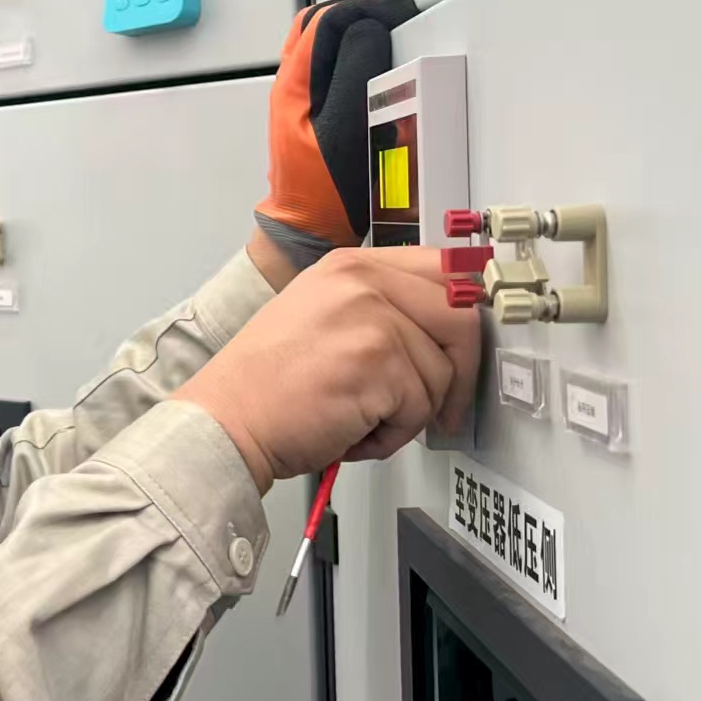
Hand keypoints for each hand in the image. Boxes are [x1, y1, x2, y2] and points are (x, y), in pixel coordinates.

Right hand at [177, 247, 479, 490]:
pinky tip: (351, 429)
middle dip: (461, 370)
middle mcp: (362, 282)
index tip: (473, 338)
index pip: (443, 269)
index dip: (468, 308)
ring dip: (410, 413)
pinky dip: (390, 435)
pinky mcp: (378, 364)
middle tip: (444, 404)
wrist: (227, 420)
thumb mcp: (320, 317)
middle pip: (462, 316)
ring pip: (442, 374)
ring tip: (361, 417)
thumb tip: (442, 327)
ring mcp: (373, 320)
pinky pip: (420, 409)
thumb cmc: (265, 385)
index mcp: (349, 265)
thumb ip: (377, 308)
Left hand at [254, 0, 419, 271]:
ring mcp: (296, 101)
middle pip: (317, 26)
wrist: (305, 229)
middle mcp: (290, 87)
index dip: (367, 8)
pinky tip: (373, 67)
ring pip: (320, 45)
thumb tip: (368, 28)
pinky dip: (350, 56)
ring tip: (388, 36)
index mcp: (295, 84)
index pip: (326, 20)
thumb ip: (356, 72)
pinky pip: (326, 68)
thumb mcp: (346, 127)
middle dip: (357, 13)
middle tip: (395, 19)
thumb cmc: (325, 189)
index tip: (401, 13)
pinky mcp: (307, 115)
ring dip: (353, 32)